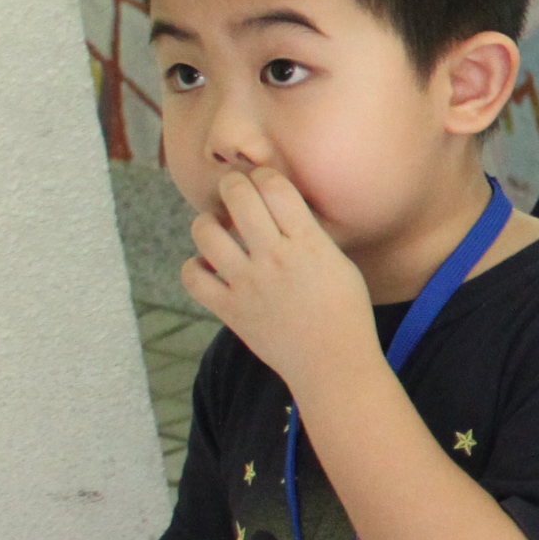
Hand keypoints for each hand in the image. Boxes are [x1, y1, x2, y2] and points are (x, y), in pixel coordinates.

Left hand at [182, 164, 377, 391]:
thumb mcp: (340, 264)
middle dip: (232, 184)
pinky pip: (192, 276)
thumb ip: (310, 235)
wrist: (333, 364)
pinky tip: (209, 266)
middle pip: (238, 198)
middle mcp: (274, 258)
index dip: (265, 175)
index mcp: (308, 243)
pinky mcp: (229, 309)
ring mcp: (247, 284)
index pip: (275, 186)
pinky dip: (195, 266)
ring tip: (217, 228)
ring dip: (207, 222)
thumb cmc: (345, 313)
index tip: (265, 181)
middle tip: (235, 191)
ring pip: (205, 232)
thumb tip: (283, 210)